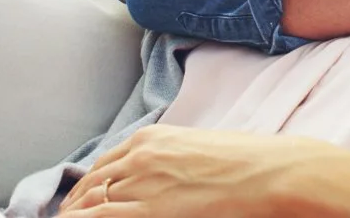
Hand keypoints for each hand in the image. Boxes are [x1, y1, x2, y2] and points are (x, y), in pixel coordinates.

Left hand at [58, 124, 349, 217]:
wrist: (274, 173)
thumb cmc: (247, 164)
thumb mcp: (197, 152)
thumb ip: (167, 164)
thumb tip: (155, 184)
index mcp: (150, 139)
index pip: (100, 167)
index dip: (83, 192)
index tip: (78, 207)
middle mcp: (139, 157)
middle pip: (88, 189)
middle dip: (74, 209)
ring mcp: (142, 184)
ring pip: (90, 207)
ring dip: (76, 216)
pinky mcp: (150, 210)